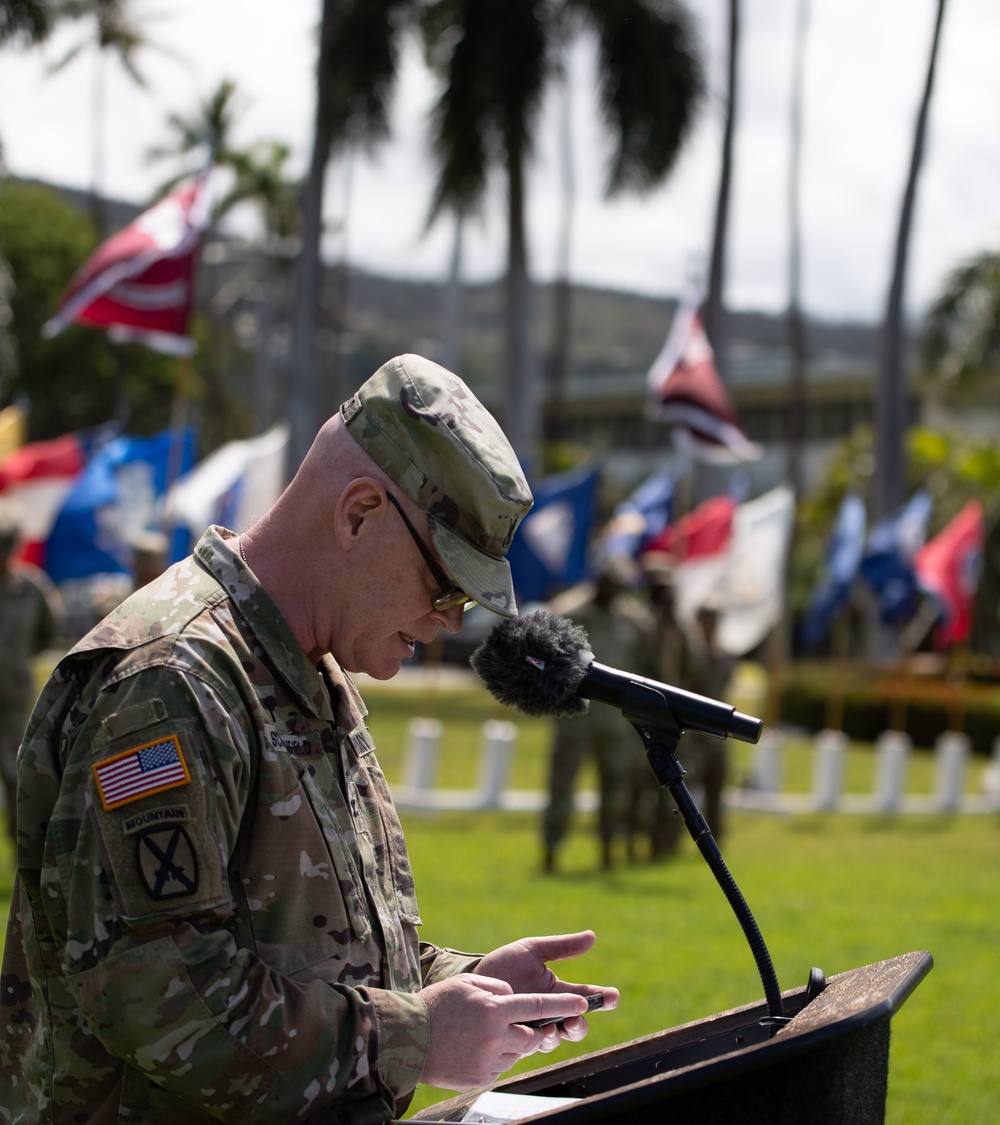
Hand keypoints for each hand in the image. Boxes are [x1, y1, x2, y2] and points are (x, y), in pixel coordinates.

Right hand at [419, 973, 591, 1089]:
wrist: (407, 1037)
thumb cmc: (437, 1005)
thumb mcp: (468, 984)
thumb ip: (497, 989)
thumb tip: (513, 998)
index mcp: (495, 1009)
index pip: (539, 1006)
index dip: (564, 1006)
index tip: (584, 1004)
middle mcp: (496, 1036)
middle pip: (534, 1037)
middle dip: (536, 1031)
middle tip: (521, 1025)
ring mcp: (488, 1059)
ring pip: (518, 1053)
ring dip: (512, 1044)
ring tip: (487, 1035)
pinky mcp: (480, 1077)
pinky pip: (501, 1067)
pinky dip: (496, 1057)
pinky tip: (476, 1048)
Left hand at [476, 931, 618, 1046]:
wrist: (472, 983)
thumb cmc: (503, 965)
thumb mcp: (532, 951)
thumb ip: (561, 947)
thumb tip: (592, 936)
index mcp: (557, 991)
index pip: (586, 996)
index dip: (603, 997)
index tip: (613, 996)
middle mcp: (550, 1012)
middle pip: (577, 1025)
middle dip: (582, 1024)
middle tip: (578, 1017)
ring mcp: (535, 1028)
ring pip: (558, 1038)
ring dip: (560, 1033)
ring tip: (555, 1025)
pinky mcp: (519, 1040)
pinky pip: (535, 1046)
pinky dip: (540, 1040)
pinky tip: (537, 1031)